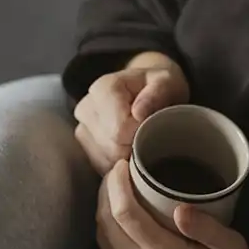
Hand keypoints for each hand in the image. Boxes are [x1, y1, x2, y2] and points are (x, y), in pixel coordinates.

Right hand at [73, 52, 190, 174]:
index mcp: (103, 89)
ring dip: (127, 156)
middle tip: (149, 134)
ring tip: (139, 139)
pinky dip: (118, 163)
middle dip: (134, 146)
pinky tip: (130, 149)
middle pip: (112, 147)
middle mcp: (86, 108)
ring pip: (106, 159)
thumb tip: (138, 113)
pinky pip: (101, 166)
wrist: (146, 91)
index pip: (119, 130)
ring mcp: (81, 129)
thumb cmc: (158, 87)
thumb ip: (157, 93)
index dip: (140, 133)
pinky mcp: (83, 146)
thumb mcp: (166, 82)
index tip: (152, 126)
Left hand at [94, 160, 248, 248]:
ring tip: (114, 192)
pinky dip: (111, 235)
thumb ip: (208, 228)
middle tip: (115, 173)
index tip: (120, 166)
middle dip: (106, 194)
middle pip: (107, 225)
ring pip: (103, 243)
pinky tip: (122, 222)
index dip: (117, 186)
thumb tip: (180, 208)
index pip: (126, 215)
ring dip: (104, 214)